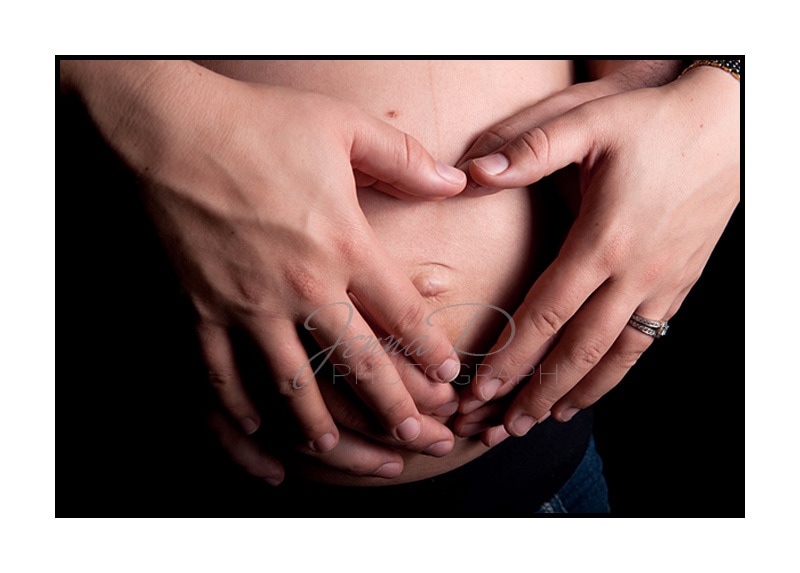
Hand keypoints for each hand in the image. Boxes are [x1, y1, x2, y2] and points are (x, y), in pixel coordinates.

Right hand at [61, 60, 465, 482]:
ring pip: (291, 385)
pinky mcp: (201, 307)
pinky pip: (221, 374)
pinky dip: (240, 406)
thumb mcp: (346, 127)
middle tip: (418, 439)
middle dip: (395, 410)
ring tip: (335, 450)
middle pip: (358, 364)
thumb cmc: (262, 123)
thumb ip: (406, 159)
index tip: (447, 379)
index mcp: (344, 244)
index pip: (402, 315)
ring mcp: (248, 303)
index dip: (430, 351)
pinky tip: (257, 426)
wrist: (172, 128)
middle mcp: (302, 285)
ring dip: (318, 425)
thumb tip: (455, 182)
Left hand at [456, 64, 739, 441]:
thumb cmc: (656, 121)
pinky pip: (644, 343)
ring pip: (614, 357)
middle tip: (501, 426)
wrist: (731, 124)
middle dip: (535, 392)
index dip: (512, 354)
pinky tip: (591, 391)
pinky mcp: (679, 285)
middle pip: (577, 350)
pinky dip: (615, 375)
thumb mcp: (591, 120)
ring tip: (539, 421)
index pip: (548, 312)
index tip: (482, 387)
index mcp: (603, 239)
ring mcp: (661, 284)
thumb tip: (472, 171)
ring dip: (574, 394)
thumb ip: (531, 147)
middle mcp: (634, 272)